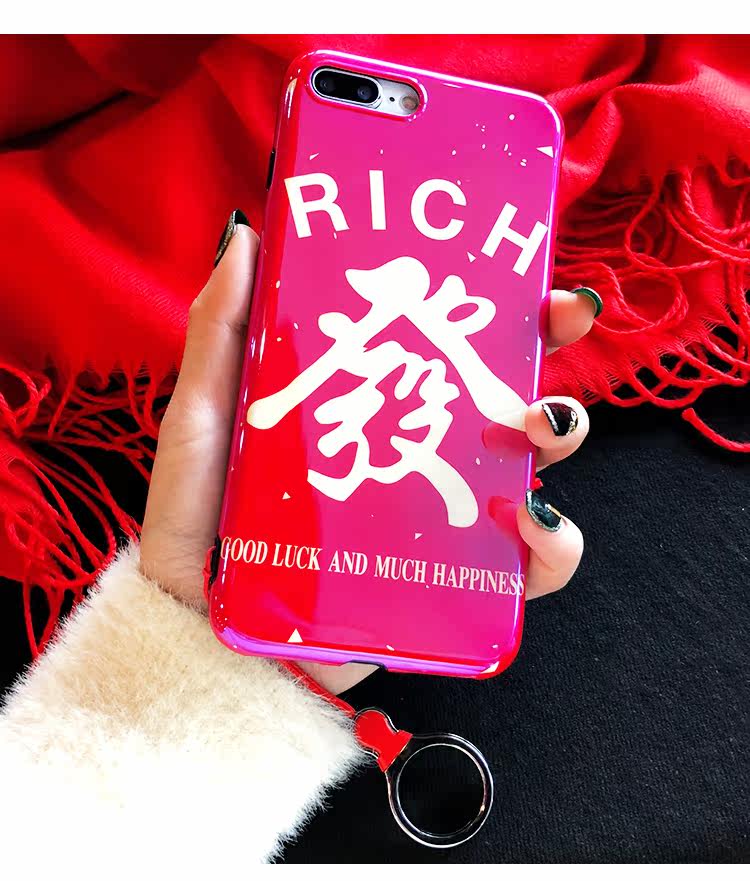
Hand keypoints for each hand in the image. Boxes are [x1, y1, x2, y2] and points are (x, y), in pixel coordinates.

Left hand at [140, 212, 599, 693]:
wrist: (200, 627)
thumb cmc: (199, 517)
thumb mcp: (207, 413)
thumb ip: (220, 329)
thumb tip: (245, 233)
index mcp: (370, 405)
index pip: (445, 347)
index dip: (499, 306)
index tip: (531, 274)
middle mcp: (414, 454)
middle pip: (506, 398)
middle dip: (549, 348)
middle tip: (561, 327)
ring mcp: (434, 517)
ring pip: (530, 470)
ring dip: (560, 435)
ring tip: (538, 426)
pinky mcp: (446, 584)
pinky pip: (524, 567)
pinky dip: (551, 545)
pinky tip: (527, 522)